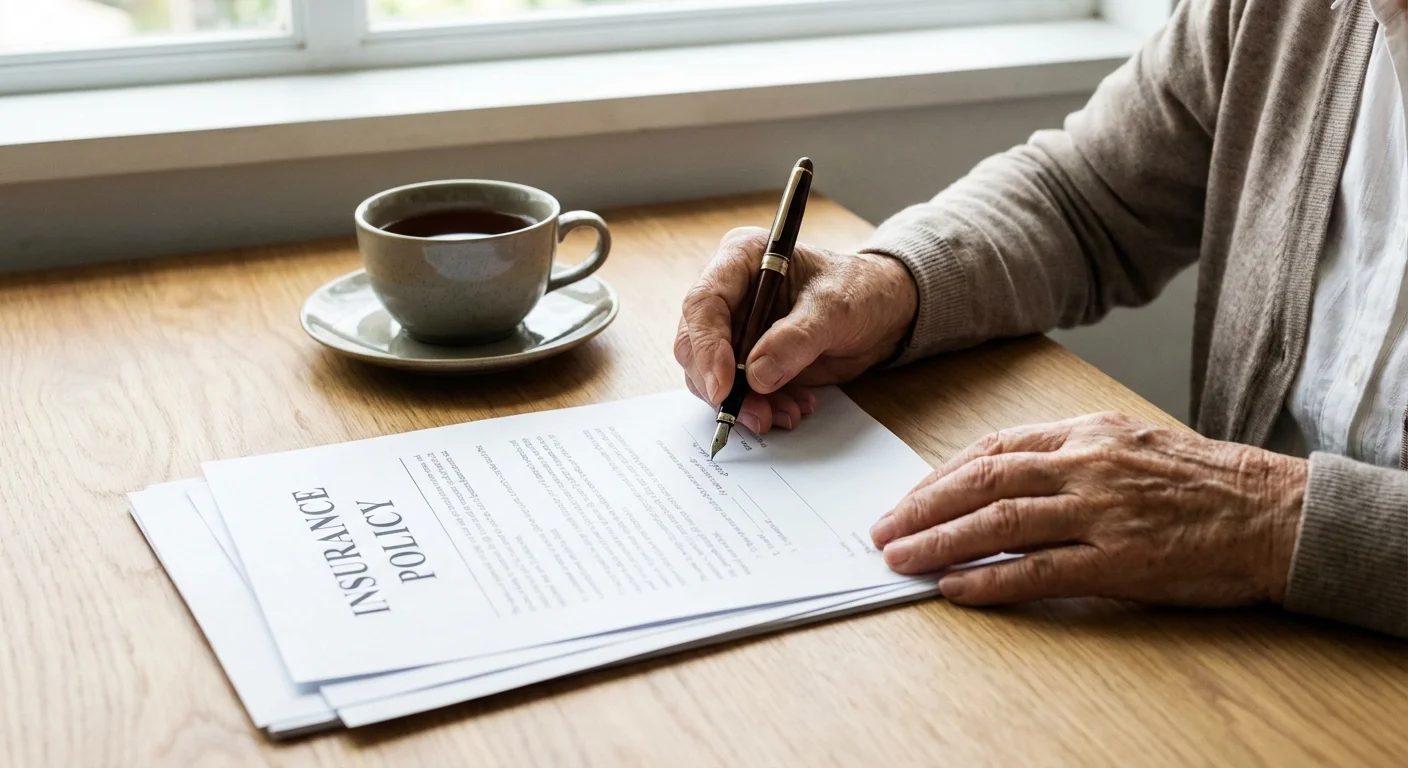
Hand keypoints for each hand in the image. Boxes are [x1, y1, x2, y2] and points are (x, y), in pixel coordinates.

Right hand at [674, 227, 917, 433]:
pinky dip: (761, 407)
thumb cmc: (860, 290)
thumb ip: (796, 339)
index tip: (725, 385)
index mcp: (740, 259)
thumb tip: (756, 376)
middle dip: (722, 386)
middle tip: (756, 414)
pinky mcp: (747, 360)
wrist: (881, 313)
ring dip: (744, 404)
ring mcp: (736, 329)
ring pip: (711, 375)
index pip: (703, 303)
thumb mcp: (835, 308)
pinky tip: (794, 408)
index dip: (707, 346)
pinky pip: (737, 391)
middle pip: (696, 345)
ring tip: (786, 414)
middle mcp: (729, 294)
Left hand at [869, 412, 1307, 606]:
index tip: (907, 497)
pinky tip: (955, 589)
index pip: (993, 448)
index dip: (940, 475)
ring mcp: (1102, 512)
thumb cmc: (1204, 481)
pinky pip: (1040, 571)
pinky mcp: (1120, 561)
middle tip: (882, 530)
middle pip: (982, 480)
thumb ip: (1070, 453)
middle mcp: (1087, 465)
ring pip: (1000, 521)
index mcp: (1087, 433)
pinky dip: (991, 581)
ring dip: (940, 541)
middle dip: (922, 506)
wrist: (1276, 513)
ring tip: (900, 559)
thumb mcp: (1131, 442)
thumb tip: (1004, 476)